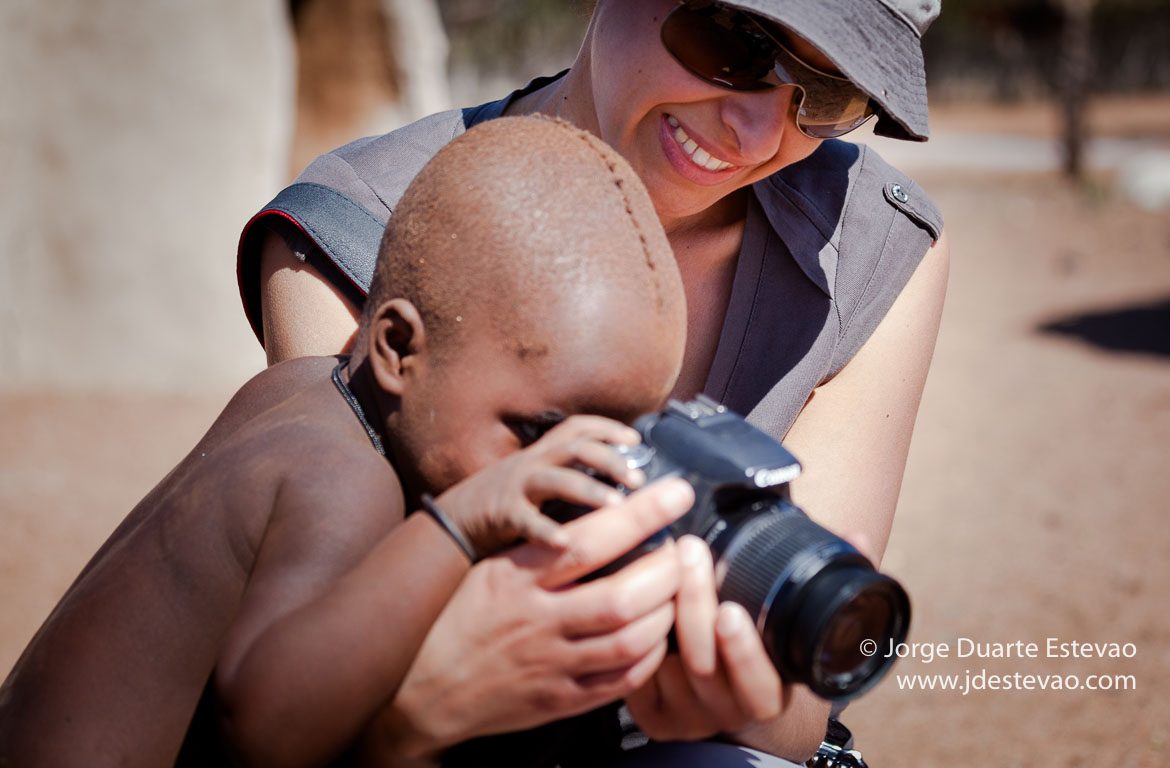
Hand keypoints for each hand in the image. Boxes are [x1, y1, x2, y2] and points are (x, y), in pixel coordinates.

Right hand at [369, 478, 694, 759]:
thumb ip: (544, 546)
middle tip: (685, 551)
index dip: (641, 513)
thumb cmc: (463, 617)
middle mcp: (535, 620)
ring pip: (629, 641)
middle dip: (666, 570)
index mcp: (517, 577)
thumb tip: (605, 513)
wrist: (422, 691)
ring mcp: (550, 665)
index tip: (676, 493)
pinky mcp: (559, 701)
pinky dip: (649, 657)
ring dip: (665, 613)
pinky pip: (620, 682)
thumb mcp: (492, 568)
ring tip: (677, 591)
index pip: (589, 539)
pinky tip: (657, 636)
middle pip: (621, 596)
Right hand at [433, 415, 646, 556]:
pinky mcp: (501, 513)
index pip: (577, 427)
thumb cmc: (502, 506)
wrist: (449, 523)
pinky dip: (546, 531)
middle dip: (610, 459)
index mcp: (541, 454)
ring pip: (557, 478)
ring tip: (617, 506)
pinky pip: (527, 520)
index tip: (636, 440)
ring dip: (589, 490)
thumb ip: (566, 479)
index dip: (607, 428)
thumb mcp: (534, 481)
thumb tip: (616, 489)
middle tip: (638, 479)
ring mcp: (515, 486)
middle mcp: (531, 463)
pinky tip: (566, 544)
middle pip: (575, 447)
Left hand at [625, 535, 782, 740]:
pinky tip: (628, 589)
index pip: (760, 683)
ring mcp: (685, 718)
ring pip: (664, 666)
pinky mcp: (652, 717)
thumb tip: (833, 536)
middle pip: (703, 665)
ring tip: (656, 561)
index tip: (729, 610)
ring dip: (658, 607)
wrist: (727, 692)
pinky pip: (636, 674)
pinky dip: (631, 630)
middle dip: (695, 603)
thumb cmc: (752, 644)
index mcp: (766, 694)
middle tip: (690, 553)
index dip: (744, 650)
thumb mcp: (776, 626)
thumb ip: (788, 589)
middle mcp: (726, 712)